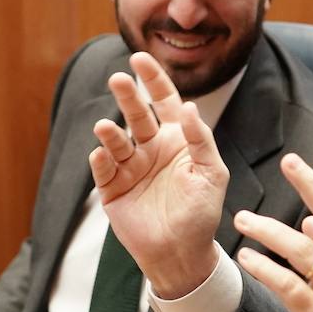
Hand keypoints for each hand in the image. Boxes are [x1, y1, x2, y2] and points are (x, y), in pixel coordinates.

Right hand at [89, 52, 228, 298]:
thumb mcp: (212, 173)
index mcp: (175, 139)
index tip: (139, 57)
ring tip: (105, 125)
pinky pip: (104, 171)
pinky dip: (101, 161)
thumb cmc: (202, 213)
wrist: (183, 254)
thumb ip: (201, 139)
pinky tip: (101, 155)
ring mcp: (129, 168)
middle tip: (119, 79)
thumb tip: (188, 106)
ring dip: (110, 132)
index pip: (163, 101)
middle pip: (136, 115)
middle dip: (127, 96)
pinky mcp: (112, 190)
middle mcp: (150, 148)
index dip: (153, 79)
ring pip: (116, 141)